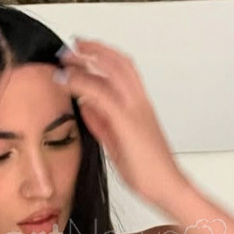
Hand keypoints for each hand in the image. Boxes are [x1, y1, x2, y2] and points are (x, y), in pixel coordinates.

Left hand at [57, 38, 184, 206]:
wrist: (168, 188)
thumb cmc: (148, 171)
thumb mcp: (117, 142)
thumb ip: (101, 122)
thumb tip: (85, 105)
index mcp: (140, 106)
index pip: (124, 69)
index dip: (103, 55)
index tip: (82, 49)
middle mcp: (140, 103)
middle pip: (119, 62)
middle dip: (94, 49)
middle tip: (72, 45)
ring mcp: (135, 110)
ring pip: (112, 71)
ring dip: (86, 60)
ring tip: (66, 58)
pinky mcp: (128, 122)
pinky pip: (101, 94)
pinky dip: (82, 83)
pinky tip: (67, 81)